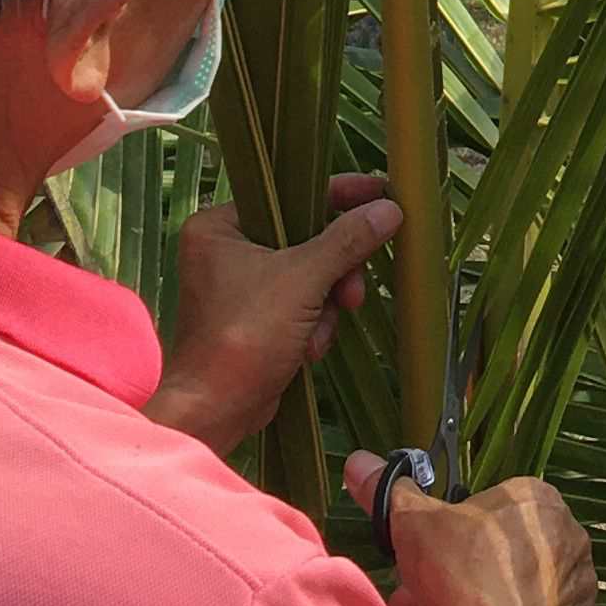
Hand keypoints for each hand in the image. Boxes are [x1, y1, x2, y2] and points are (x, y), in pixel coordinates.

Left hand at [146, 179, 400, 454]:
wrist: (215, 411)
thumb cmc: (245, 336)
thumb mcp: (302, 281)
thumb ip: (346, 242)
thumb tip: (389, 208)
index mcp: (220, 226)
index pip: (290, 196)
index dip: (339, 196)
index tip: (381, 193)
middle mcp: (225, 250)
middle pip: (305, 239)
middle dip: (333, 273)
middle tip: (352, 294)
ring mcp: (239, 287)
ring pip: (309, 276)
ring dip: (324, 306)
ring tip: (317, 335)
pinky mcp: (254, 319)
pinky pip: (300, 304)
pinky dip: (312, 325)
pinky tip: (307, 349)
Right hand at [340, 463, 598, 605]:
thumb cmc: (459, 571)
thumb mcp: (412, 523)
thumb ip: (389, 490)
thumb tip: (358, 462)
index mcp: (536, 499)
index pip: (492, 508)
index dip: (451, 534)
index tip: (425, 558)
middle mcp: (568, 534)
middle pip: (504, 551)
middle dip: (463, 572)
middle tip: (427, 597)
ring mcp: (579, 581)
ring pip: (522, 587)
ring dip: (487, 600)